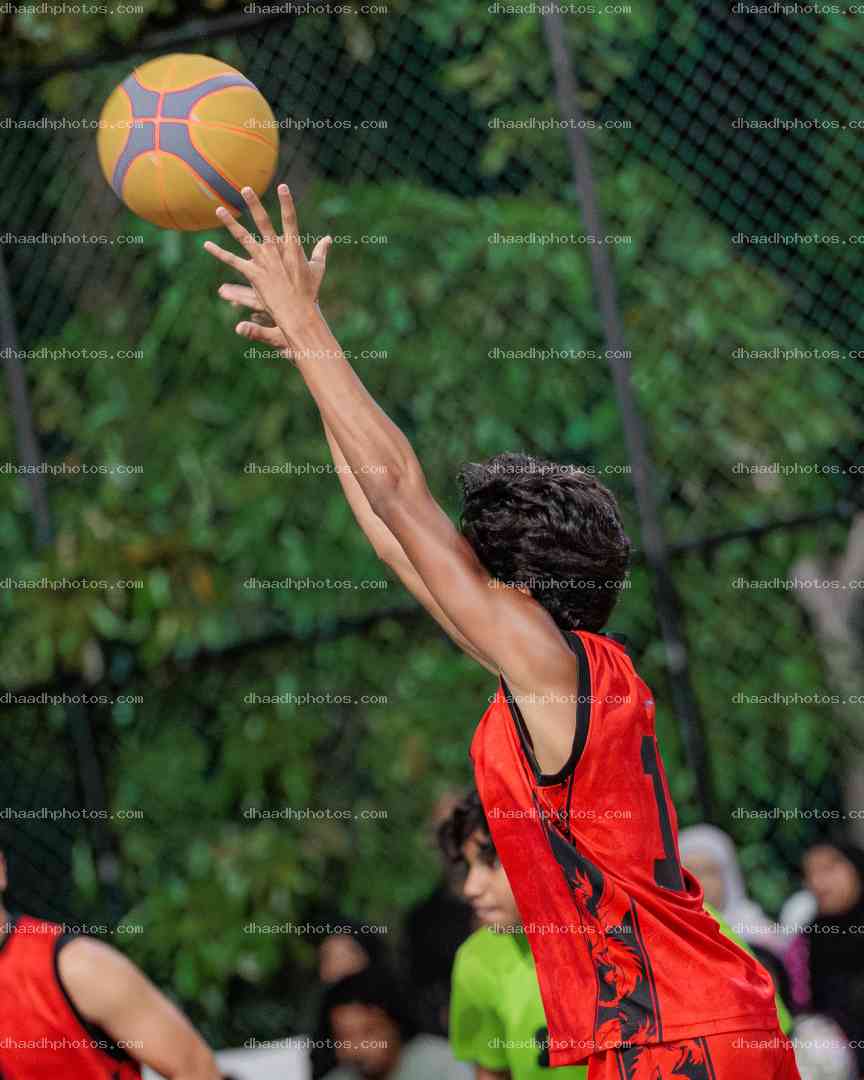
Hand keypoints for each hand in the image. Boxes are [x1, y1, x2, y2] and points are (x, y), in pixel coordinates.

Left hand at [204, 184, 331, 344]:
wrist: (298, 313)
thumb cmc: (309, 293)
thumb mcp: (317, 270)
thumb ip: (321, 252)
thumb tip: (329, 239)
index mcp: (293, 248)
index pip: (291, 220)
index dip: (287, 203)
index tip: (283, 187)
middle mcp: (276, 251)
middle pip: (263, 223)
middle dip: (255, 205)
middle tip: (246, 189)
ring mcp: (264, 262)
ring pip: (244, 238)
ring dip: (231, 223)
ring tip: (219, 209)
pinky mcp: (253, 274)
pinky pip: (233, 261)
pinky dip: (219, 253)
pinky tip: (207, 245)